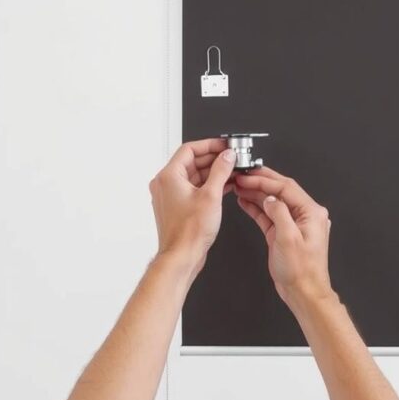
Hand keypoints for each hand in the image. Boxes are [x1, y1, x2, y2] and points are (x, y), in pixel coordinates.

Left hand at [148, 139, 236, 275]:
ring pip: (194, 175)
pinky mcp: (177, 205)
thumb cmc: (189, 232)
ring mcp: (170, 195)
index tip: (224, 145)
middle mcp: (166, 184)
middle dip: (214, 158)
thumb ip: (221, 171)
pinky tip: (225, 185)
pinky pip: (193, 187)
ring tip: (232, 171)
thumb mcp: (211, 195)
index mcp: (169, 176)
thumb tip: (227, 156)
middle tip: (232, 157)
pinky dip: (208, 184)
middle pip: (192, 161)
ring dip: (213, 172)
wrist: (182, 255)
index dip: (209, 144)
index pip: (189, 149)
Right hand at [233, 167, 334, 308]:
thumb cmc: (301, 271)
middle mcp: (305, 215)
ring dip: (256, 194)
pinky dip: (257, 208)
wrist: (303, 292)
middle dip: (260, 182)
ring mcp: (295, 224)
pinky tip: (245, 201)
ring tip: (239, 186)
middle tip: (242, 176)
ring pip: (273, 202)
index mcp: (312, 212)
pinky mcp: (284, 233)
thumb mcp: (288, 238)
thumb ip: (279, 213)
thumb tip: (270, 198)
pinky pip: (269, 215)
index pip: (286, 187)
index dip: (265, 180)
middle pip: (280, 191)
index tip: (248, 175)